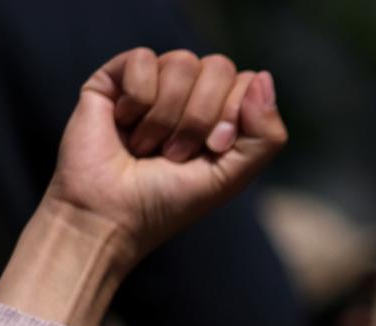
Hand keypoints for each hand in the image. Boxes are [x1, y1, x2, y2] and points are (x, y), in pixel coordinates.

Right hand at [47, 47, 286, 263]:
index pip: (248, 81)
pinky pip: (144, 60)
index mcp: (221, 113)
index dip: (233, 115)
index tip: (212, 149)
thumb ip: (265, 136)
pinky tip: (123, 124)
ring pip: (182, 62)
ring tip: (147, 146)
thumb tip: (263, 78)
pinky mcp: (116, 77)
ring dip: (166, 117)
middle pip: (218, 67)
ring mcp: (154, 82)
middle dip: (199, 118)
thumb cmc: (169, 201)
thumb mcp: (232, 177)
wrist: (109, 216)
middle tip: (175, 154)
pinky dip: (138, 100)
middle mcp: (190, 92)